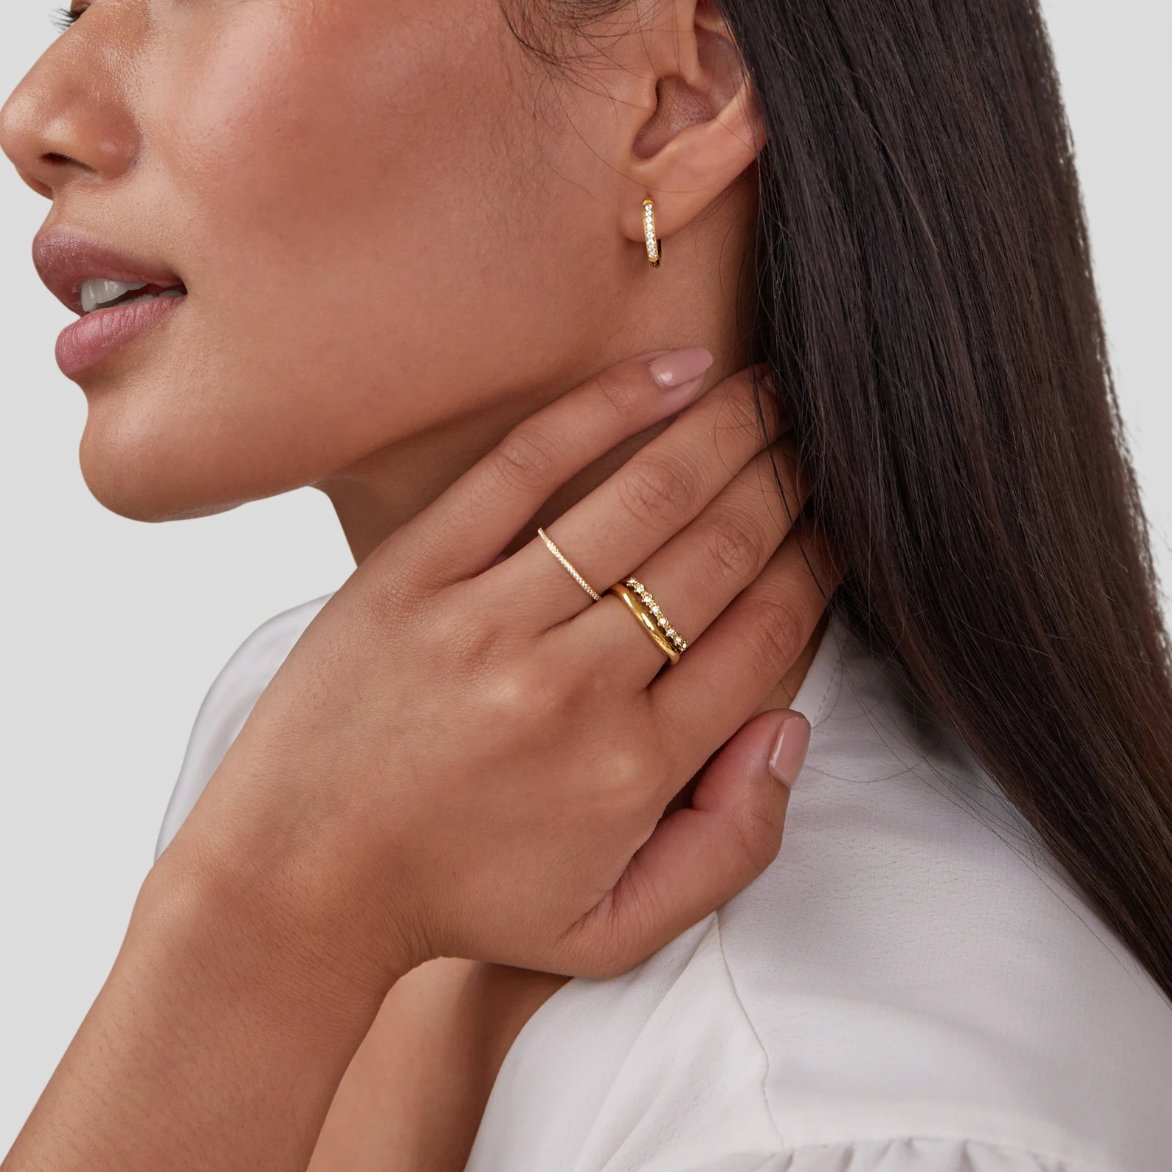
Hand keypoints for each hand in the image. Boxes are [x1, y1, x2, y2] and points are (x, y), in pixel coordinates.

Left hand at [158, 349, 842, 990]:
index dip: (817, 568)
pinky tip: (673, 374)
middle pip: (720, 553)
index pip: (766, 638)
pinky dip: (608, 409)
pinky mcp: (417, 572)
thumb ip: (729, 848)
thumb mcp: (612, 930)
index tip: (838, 528)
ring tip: (773, 393)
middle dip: (789, 485)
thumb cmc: (461, 901)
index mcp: (634, 770)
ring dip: (727, 432)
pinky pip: (527, 467)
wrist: (298, 880)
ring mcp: (491, 620)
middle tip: (824, 442)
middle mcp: (575, 686)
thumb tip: (790, 729)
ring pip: (644, 499)